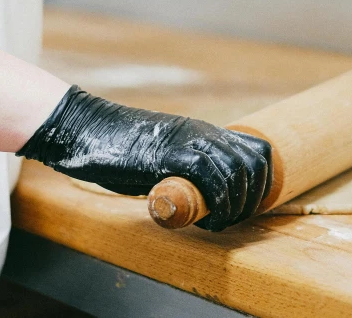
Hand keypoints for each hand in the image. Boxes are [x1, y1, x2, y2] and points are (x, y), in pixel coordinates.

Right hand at [17, 86, 272, 230]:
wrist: (87, 129)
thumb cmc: (119, 148)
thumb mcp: (163, 153)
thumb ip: (185, 167)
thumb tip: (201, 194)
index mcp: (204, 131)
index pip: (257, 149)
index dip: (264, 179)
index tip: (252, 204)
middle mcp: (204, 132)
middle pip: (254, 163)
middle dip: (254, 197)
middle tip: (236, 219)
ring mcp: (191, 141)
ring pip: (238, 172)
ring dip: (237, 205)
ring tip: (221, 223)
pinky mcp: (174, 154)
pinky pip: (213, 177)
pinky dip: (219, 203)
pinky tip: (208, 219)